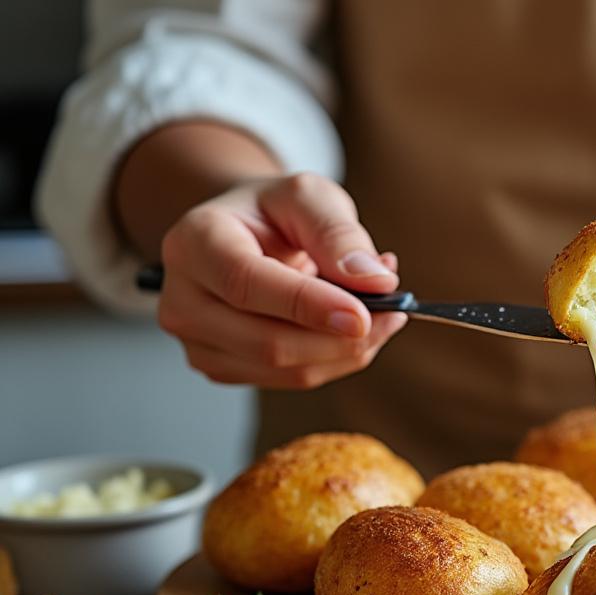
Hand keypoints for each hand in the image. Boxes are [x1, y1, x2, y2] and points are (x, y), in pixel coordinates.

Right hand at [156, 173, 405, 387]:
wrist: (247, 234)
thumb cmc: (275, 212)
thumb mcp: (309, 197)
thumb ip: (339, 234)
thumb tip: (376, 281)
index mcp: (195, 242)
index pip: (246, 284)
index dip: (307, 305)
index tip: (363, 315)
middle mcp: (183, 297)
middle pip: (266, 341)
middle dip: (342, 337)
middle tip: (395, 310)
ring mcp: (197, 340)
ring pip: (287, 370)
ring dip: (348, 349)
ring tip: (381, 309)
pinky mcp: (222, 367)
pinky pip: (293, 379)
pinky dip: (337, 358)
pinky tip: (354, 326)